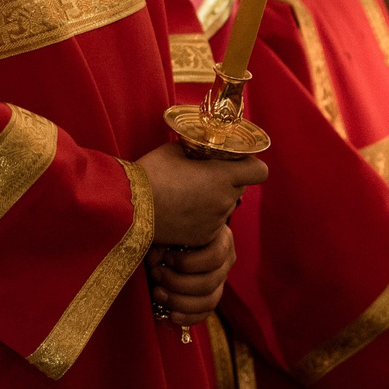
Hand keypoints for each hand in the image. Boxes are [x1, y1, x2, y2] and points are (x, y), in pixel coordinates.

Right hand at [135, 141, 267, 246]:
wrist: (129, 209)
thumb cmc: (151, 174)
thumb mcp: (175, 150)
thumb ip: (198, 151)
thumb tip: (204, 152)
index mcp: (222, 176)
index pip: (259, 171)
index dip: (250, 164)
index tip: (236, 161)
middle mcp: (224, 201)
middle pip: (240, 188)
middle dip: (228, 180)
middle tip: (204, 174)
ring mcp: (215, 222)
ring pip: (226, 206)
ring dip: (215, 199)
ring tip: (187, 193)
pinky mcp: (203, 238)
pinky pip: (213, 223)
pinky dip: (203, 216)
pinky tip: (182, 209)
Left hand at [149, 230, 234, 326]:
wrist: (174, 239)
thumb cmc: (173, 230)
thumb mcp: (168, 230)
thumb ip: (162, 241)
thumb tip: (155, 260)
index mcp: (221, 240)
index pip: (215, 257)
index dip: (189, 263)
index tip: (166, 258)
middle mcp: (225, 262)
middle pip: (209, 282)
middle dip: (177, 283)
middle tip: (155, 274)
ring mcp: (220, 282)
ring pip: (209, 301)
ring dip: (179, 301)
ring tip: (157, 293)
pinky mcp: (211, 298)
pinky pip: (205, 313)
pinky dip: (188, 317)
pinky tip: (171, 314)